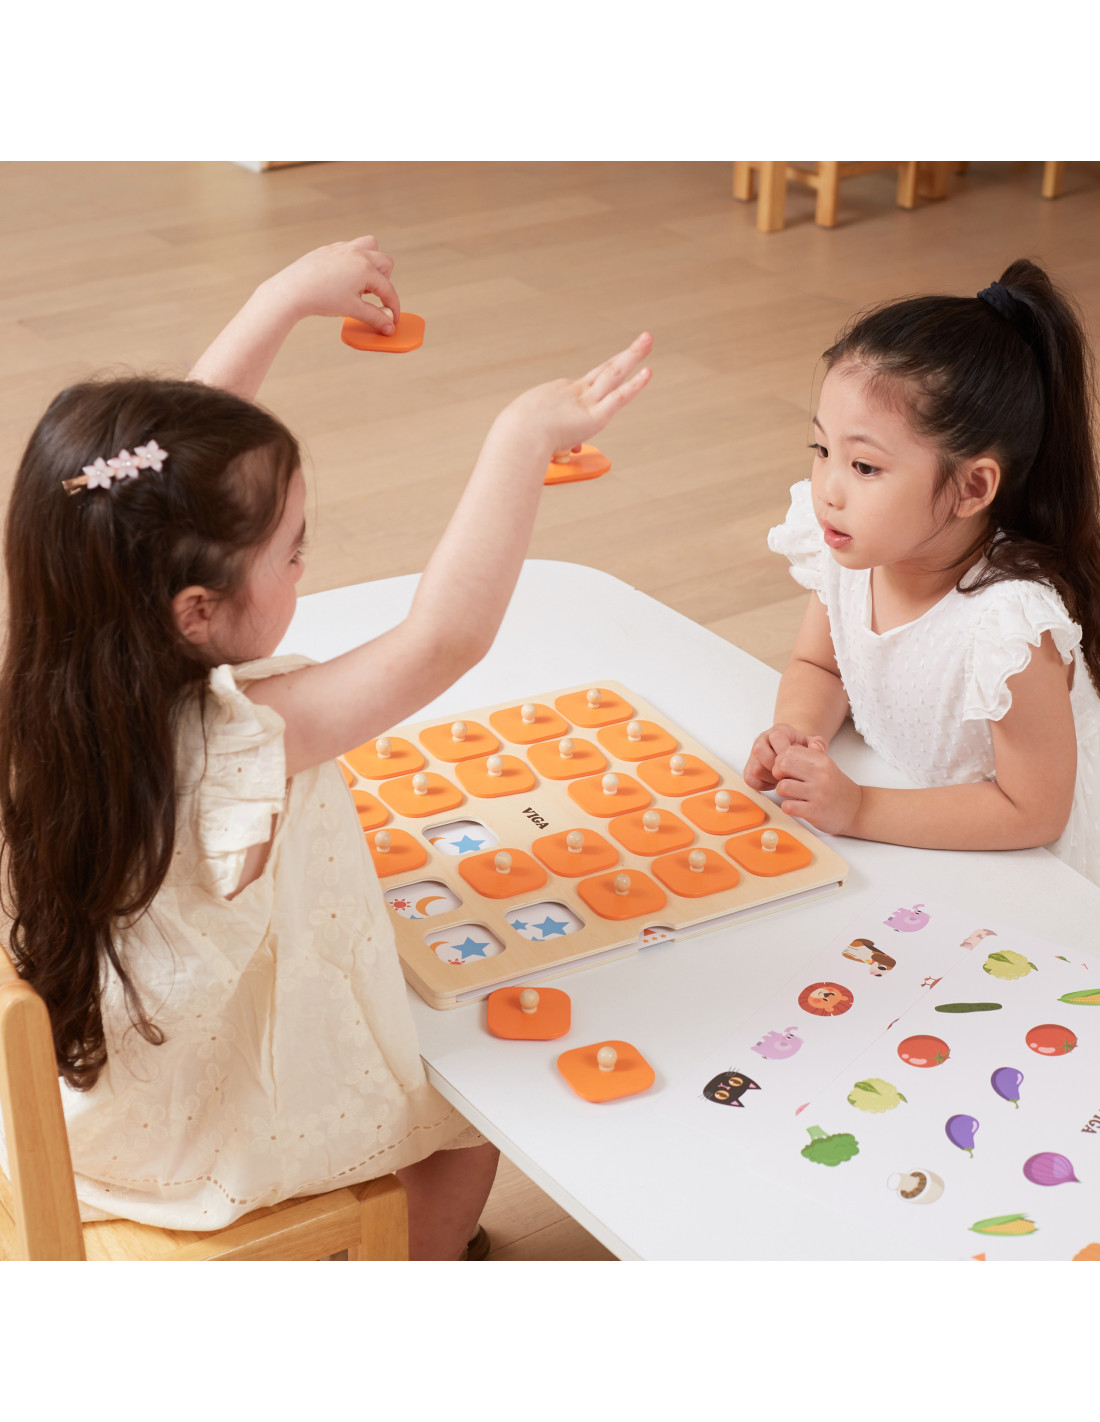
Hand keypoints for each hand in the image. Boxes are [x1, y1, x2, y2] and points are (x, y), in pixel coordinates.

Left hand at [262, 236, 400, 332]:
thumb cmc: (321, 298)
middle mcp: (357, 253)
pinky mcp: (329, 249)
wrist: (292, 290)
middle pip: (385, 263)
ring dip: (372, 263)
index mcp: (365, 268)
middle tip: (371, 297)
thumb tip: (389, 327)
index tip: (391, 320)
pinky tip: (341, 278)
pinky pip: (350, 249)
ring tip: (359, 283)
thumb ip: (374, 317)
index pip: (388, 289)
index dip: (392, 306)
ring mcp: (342, 248)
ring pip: (370, 246)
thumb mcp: (352, 310)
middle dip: (384, 281)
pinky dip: (353, 261)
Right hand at [501, 333, 652, 454]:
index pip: (585, 388)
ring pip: (613, 374)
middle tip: (641, 341)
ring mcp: (584, 403)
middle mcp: (573, 393)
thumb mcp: (530, 433)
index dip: (598, 385)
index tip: (608, 378)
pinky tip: (647, 371)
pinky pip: (618, 397)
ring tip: (647, 339)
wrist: (517, 437)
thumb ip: (547, 439)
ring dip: (632, 355)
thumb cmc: (517, 437)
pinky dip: (634, 385)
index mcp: (558, 395)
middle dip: (624, 356)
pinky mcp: (594, 417)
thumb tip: (558, 452)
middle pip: (604, 371)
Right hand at [743, 723, 812, 790]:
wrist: (793, 755)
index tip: (796, 763)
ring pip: (755, 767)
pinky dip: (761, 785)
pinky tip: (773, 784)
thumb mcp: (814, 745)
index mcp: (779, 731)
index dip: (785, 752)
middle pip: (759, 750)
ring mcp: (754, 755)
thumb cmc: (802, 750)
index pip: (775, 737)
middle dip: (775, 766)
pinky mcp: (749, 767)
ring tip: (783, 780)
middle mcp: (763, 740)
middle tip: (788, 774)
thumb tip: (817, 748)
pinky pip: (749, 778)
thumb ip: (819, 744)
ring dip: (770, 777)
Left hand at [772, 737, 863, 835]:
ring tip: (790, 794)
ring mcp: (818, 793)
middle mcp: (820, 775)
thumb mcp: (826, 766)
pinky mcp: (814, 811)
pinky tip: (795, 806)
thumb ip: (808, 756)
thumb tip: (785, 748)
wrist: (857, 809)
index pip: (790, 751)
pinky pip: (788, 806)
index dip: (781, 760)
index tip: (786, 769)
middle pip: (782, 765)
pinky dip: (787, 807)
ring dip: (782, 791)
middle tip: (784, 780)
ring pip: (783, 786)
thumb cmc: (836, 787)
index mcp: (822, 761)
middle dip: (777, 773)